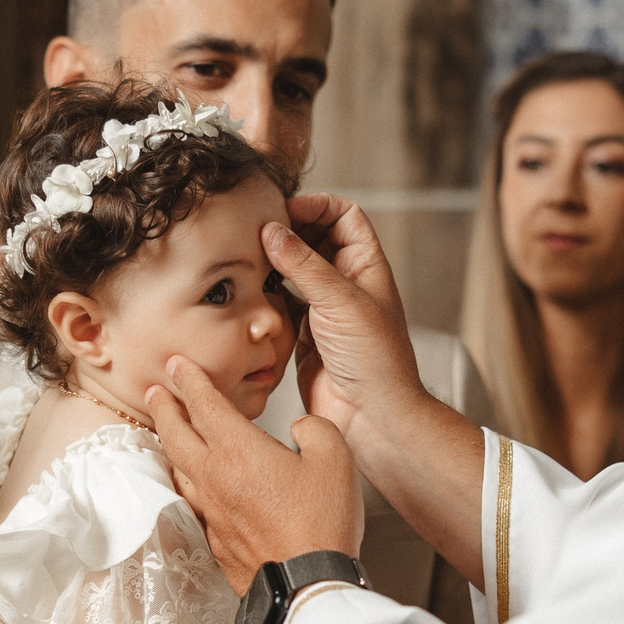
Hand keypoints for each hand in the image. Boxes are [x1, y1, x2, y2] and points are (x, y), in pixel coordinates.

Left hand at [147, 356, 362, 594]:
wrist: (305, 583)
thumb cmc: (320, 524)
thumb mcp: (335, 459)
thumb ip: (315, 430)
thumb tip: (301, 429)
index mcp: (239, 451)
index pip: (204, 404)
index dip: (189, 380)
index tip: (178, 364)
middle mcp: (215, 477)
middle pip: (176, 434)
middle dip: (164, 407)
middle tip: (154, 391)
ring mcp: (211, 510)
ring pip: (177, 468)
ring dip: (169, 444)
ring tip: (167, 433)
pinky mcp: (214, 538)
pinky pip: (191, 500)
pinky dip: (185, 481)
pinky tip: (191, 483)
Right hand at [266, 198, 425, 441]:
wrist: (371, 418)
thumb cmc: (375, 361)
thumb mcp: (340, 302)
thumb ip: (304, 264)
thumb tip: (272, 231)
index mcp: (366, 265)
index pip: (343, 215)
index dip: (316, 206)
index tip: (284, 210)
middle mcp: (346, 283)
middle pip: (314, 238)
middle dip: (288, 231)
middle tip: (257, 232)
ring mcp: (324, 308)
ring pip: (294, 270)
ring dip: (273, 263)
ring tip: (248, 258)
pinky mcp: (304, 333)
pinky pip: (281, 302)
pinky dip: (266, 294)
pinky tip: (251, 293)